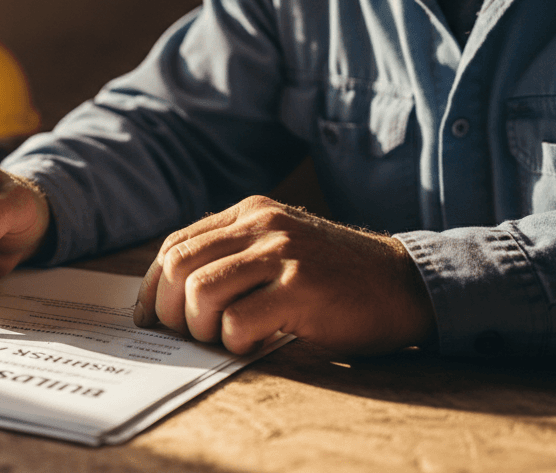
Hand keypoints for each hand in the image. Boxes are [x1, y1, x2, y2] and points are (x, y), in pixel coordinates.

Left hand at [133, 196, 434, 355]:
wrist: (405, 284)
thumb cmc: (336, 278)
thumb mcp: (280, 248)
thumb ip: (234, 258)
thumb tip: (168, 298)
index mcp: (250, 212)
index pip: (176, 244)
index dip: (152, 285)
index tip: (150, 317)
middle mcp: (262, 224)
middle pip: (177, 265)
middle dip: (169, 309)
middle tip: (187, 335)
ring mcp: (282, 252)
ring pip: (200, 292)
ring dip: (202, 328)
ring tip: (226, 339)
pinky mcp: (301, 287)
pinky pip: (238, 321)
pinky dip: (236, 343)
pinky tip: (258, 343)